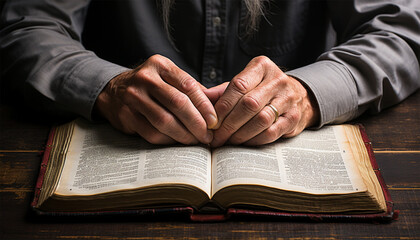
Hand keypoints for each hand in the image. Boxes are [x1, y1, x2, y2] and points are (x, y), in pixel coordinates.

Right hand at [94, 54, 217, 144]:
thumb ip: (191, 88)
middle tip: (208, 136)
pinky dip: (169, 140)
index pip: (188, 85)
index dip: (204, 106)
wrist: (113, 91)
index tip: (215, 121)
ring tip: (196, 141)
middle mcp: (145, 78)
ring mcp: (133, 97)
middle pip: (178, 103)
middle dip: (197, 123)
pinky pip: (152, 133)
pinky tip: (178, 141)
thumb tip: (218, 105)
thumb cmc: (151, 86)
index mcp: (160, 65)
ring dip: (184, 135)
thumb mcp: (168, 77)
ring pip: (165, 121)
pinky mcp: (126, 116)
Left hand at [210, 56, 318, 146]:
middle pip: (249, 104)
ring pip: (261, 119)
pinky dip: (254, 140)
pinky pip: (271, 132)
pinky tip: (244, 143)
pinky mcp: (294, 117)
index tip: (211, 122)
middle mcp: (278, 79)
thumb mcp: (244, 84)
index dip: (222, 107)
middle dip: (229, 124)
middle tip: (216, 137)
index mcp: (261, 66)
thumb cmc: (261, 91)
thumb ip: (222, 91)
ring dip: (241, 134)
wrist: (297, 96)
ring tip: (228, 141)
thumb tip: (198, 97)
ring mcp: (289, 98)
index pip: (238, 86)